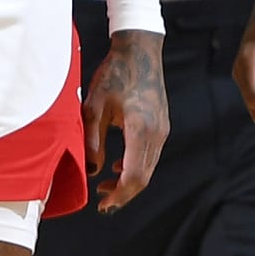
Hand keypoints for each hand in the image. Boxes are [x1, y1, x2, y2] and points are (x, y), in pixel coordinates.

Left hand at [82, 29, 168, 209]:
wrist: (139, 51)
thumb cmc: (114, 74)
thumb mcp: (94, 106)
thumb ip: (91, 141)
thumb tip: (93, 170)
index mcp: (140, 130)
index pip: (134, 176)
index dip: (119, 195)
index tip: (102, 205)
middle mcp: (156, 133)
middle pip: (143, 177)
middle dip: (123, 193)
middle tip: (102, 201)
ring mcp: (162, 130)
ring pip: (148, 168)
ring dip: (128, 180)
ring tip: (105, 184)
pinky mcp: (161, 125)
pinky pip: (150, 155)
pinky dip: (136, 166)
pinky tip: (119, 164)